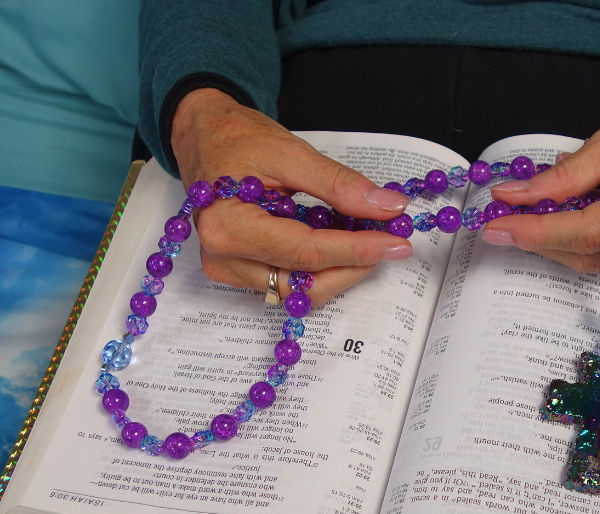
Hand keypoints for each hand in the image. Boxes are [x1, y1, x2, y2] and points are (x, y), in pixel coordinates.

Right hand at [170, 88, 412, 305]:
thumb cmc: (237, 138)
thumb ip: (339, 185)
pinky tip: (336, 242)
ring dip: (338, 269)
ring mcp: (228, 269)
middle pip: (304, 282)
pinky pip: (287, 283)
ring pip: (299, 291)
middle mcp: (223, 257)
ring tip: (362, 236)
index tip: (397, 243)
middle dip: (352, 264)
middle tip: (386, 238)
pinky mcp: (237, 272)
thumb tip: (388, 207)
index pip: (306, 252)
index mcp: (228, 226)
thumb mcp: (291, 152)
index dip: (357, 250)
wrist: (203, 137)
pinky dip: (319, 268)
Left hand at [481, 64, 599, 272]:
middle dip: (543, 238)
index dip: (536, 230)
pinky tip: (581, 219)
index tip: (496, 227)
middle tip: (505, 221)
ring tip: (543, 213)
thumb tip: (512, 196)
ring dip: (565, 242)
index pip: (588, 230)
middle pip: (592, 253)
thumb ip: (565, 175)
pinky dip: (593, 244)